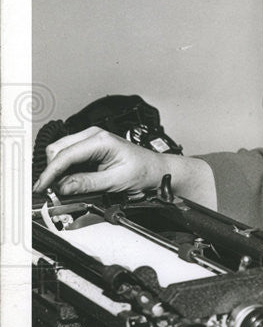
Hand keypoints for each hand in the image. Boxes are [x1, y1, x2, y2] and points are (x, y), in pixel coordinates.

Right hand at [33, 126, 166, 196]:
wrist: (156, 170)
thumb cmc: (144, 171)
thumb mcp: (116, 181)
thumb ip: (87, 183)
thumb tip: (63, 187)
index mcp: (101, 140)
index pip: (66, 155)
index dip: (51, 173)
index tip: (42, 187)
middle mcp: (93, 135)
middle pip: (57, 149)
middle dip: (52, 170)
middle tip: (50, 190)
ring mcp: (91, 140)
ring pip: (60, 152)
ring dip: (57, 170)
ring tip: (60, 188)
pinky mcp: (90, 148)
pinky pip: (69, 156)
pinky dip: (64, 169)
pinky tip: (68, 181)